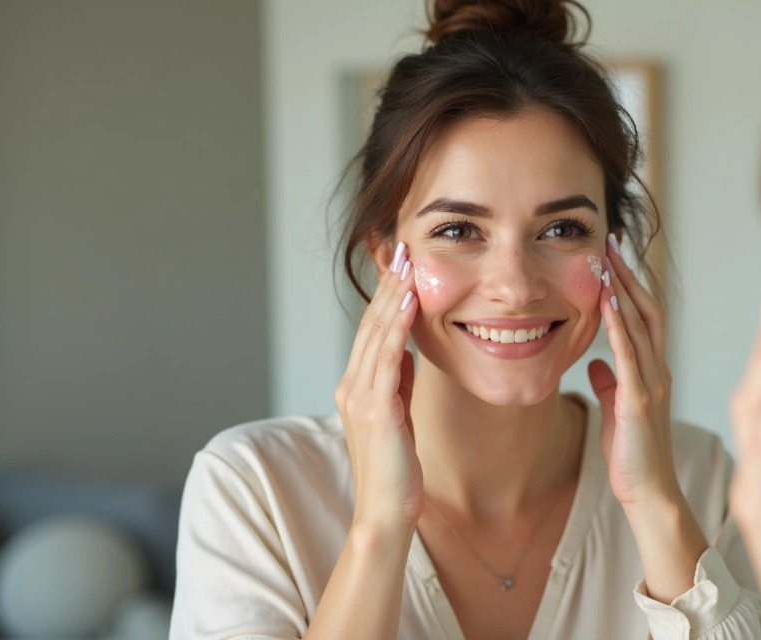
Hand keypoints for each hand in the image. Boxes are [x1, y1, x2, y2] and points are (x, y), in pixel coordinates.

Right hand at [334, 241, 423, 531]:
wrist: (387, 511)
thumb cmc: (396, 468)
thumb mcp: (398, 414)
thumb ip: (398, 383)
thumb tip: (407, 351)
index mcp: (356, 386)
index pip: (372, 329)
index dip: (386, 294)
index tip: (399, 262)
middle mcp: (351, 385)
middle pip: (371, 323)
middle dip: (388, 283)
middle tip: (401, 245)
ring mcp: (360, 396)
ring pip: (376, 334)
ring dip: (393, 294)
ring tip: (406, 261)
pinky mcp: (375, 409)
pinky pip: (387, 358)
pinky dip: (397, 326)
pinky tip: (409, 302)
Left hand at [589, 234, 707, 603]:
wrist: (649, 495)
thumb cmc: (633, 457)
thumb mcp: (618, 411)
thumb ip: (611, 383)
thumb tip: (595, 364)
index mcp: (652, 371)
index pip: (644, 315)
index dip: (630, 282)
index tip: (611, 252)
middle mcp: (657, 370)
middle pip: (647, 308)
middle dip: (627, 271)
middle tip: (608, 237)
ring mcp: (652, 383)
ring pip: (641, 324)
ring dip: (623, 288)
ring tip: (605, 256)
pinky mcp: (640, 401)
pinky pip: (630, 354)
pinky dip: (619, 325)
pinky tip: (607, 301)